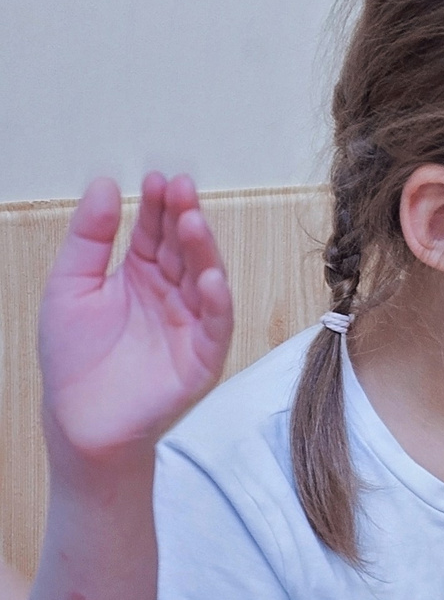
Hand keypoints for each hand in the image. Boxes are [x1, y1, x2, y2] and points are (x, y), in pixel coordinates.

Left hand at [40, 175, 231, 469]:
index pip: (156, 231)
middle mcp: (171, 293)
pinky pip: (216, 324)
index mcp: (141, 275)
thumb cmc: (73, 358)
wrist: (79, 420)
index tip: (156, 180)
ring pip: (206, 278)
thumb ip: (89, 237)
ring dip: (203, 251)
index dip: (158, 206)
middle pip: (185, 248)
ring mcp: (190, 322)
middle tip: (180, 191)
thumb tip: (104, 185)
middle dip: (184, 218)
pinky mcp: (203, 355)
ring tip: (193, 223)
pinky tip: (209, 279)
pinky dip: (217, 301)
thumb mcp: (69, 285)